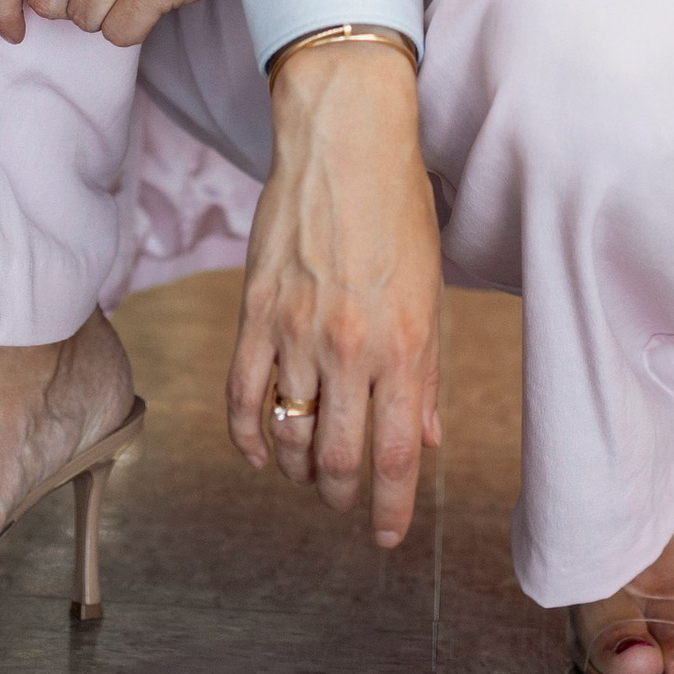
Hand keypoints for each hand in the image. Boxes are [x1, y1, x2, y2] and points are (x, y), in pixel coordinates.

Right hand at [226, 44, 442, 550]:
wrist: (344, 137)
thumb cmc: (399, 207)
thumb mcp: (430, 290)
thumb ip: (426, 372)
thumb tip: (426, 438)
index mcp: (405, 345)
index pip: (398, 457)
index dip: (391, 510)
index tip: (386, 536)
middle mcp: (350, 349)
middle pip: (340, 460)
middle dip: (343, 494)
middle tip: (345, 499)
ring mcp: (296, 333)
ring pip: (289, 436)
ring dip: (298, 469)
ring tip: (307, 471)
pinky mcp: (254, 313)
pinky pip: (242, 397)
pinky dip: (248, 437)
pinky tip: (259, 451)